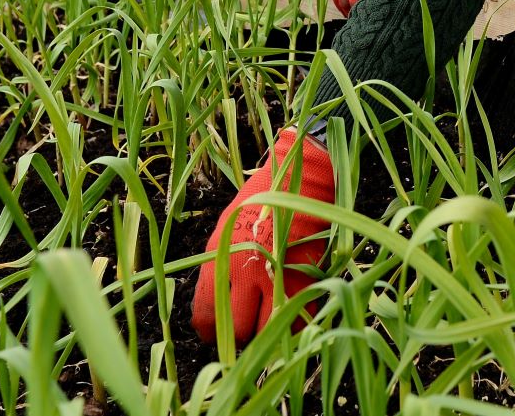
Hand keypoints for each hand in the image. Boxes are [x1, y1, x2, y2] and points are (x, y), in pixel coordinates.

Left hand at [191, 129, 335, 344]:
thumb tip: (214, 304)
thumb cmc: (259, 199)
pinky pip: (299, 319)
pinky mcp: (307, 278)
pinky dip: (294, 323)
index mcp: (220, 258)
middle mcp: (247, 272)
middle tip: (242, 332)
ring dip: (267, 334)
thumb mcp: (225, 230)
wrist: (300, 178)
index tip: (212, 334)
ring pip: (270, 331)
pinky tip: (290, 314)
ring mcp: (279, 277)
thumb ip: (217, 268)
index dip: (209, 330)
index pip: (206, 313)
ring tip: (266, 326)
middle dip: (238, 337)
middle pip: (238, 330)